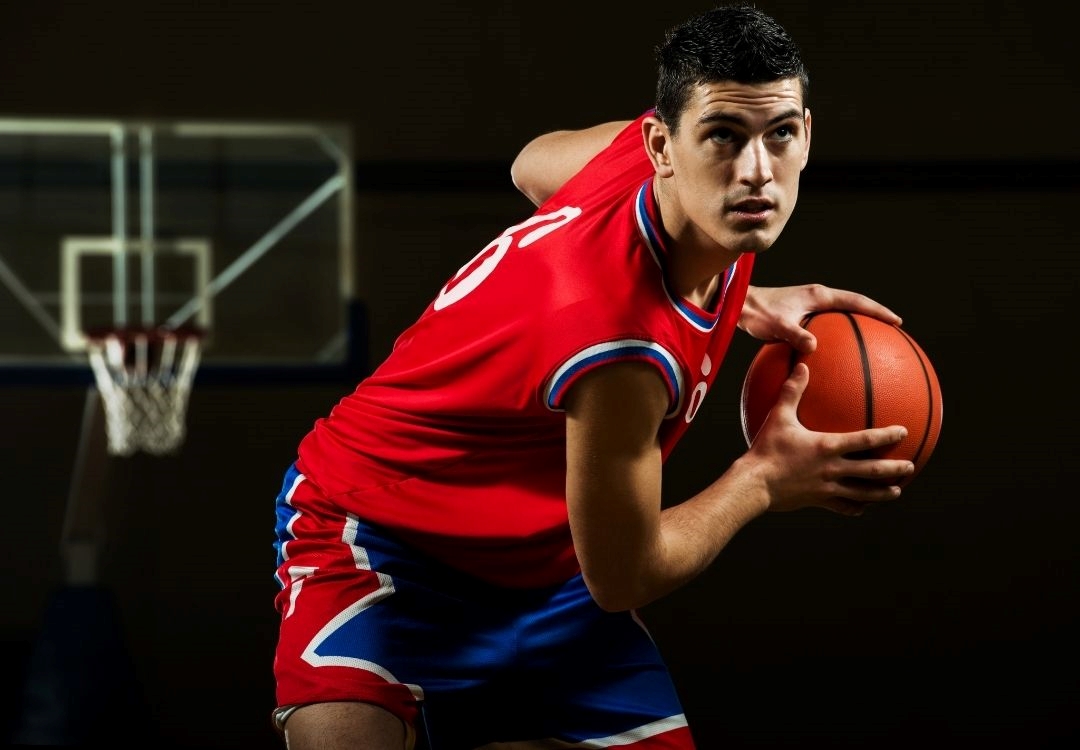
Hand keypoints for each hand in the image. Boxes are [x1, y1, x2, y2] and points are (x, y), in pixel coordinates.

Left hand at [739, 284, 901, 354]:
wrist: (739, 305)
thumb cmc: (757, 313)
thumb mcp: (778, 325)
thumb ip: (796, 335)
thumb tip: (813, 348)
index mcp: (819, 296)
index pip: (856, 301)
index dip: (877, 311)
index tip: (896, 321)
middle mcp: (817, 297)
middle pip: (854, 305)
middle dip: (874, 316)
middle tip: (892, 330)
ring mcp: (810, 305)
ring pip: (841, 314)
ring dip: (857, 324)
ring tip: (872, 342)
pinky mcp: (801, 314)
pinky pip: (827, 324)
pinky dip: (837, 335)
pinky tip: (836, 354)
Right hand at [745, 362, 914, 515]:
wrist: (754, 483)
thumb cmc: (766, 448)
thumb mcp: (779, 417)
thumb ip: (792, 391)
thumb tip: (802, 365)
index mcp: (827, 446)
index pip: (865, 440)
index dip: (886, 436)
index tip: (903, 432)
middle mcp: (832, 468)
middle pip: (871, 470)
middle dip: (894, 468)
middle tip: (910, 466)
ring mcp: (827, 487)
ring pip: (862, 493)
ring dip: (882, 493)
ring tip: (897, 491)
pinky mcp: (818, 500)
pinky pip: (841, 506)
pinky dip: (855, 507)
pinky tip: (862, 508)